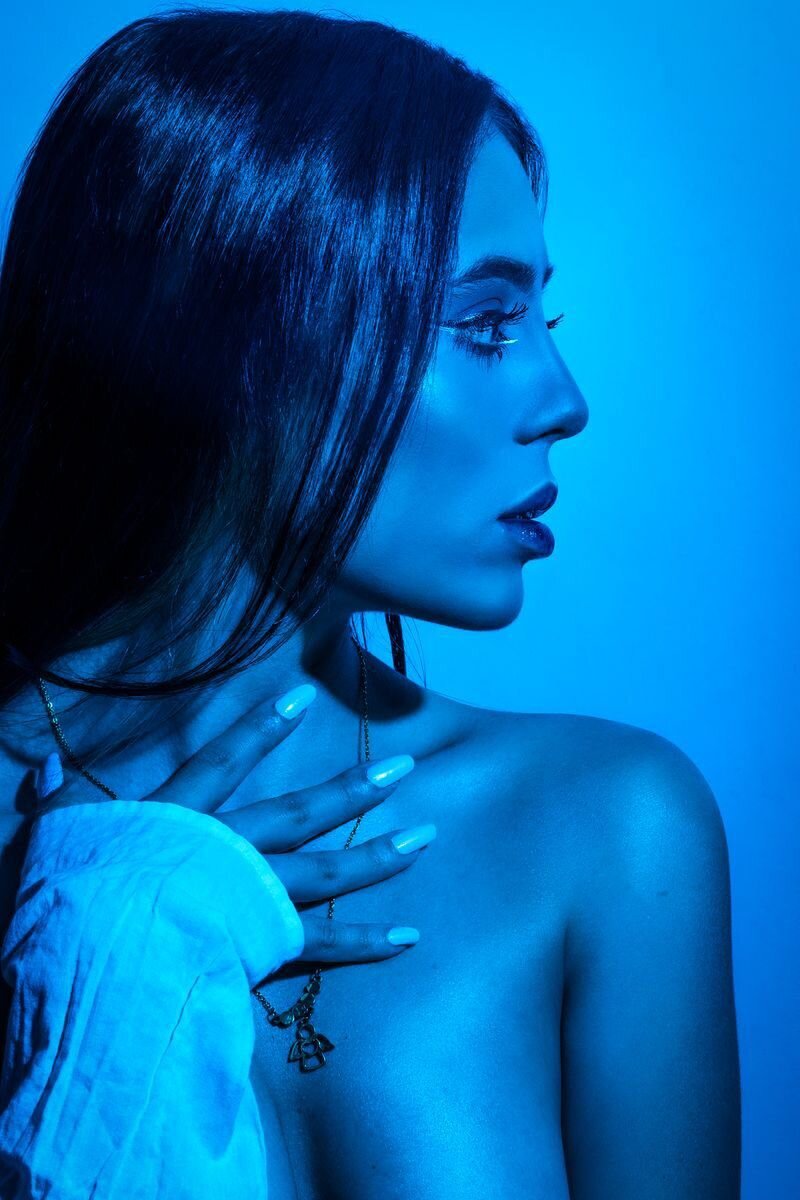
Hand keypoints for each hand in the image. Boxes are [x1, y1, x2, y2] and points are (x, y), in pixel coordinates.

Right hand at [34, 684, 433, 963]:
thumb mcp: (54, 842)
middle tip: (405, 767)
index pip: (224, 762)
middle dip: (352, 788)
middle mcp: (226, 852)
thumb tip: (43, 763)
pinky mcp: (260, 951)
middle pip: (299, 813)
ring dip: (379, 854)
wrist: (85, 969)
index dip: (261, 728)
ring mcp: (249, 902)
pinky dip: (366, 944)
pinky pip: (322, 948)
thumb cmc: (67, 903)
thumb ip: (57, 801)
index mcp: (179, 820)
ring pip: (325, 873)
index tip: (303, 699)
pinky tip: (410, 935)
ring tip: (425, 836)